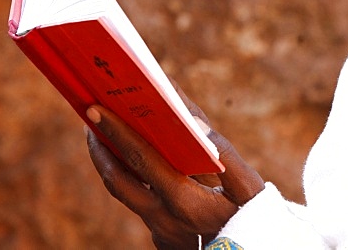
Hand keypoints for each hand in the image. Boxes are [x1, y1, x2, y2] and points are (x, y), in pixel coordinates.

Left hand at [86, 98, 263, 248]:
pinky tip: (143, 165)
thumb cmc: (256, 220)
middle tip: (90, 120)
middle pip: (118, 182)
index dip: (117, 133)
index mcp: (185, 201)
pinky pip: (143, 205)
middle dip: (100, 149)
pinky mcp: (163, 238)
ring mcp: (160, 231)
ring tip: (108, 138)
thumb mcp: (249, 188)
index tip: (97, 110)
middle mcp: (164, 219)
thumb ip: (223, 154)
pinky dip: (137, 180)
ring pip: (126, 195)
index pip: (142, 160)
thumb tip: (193, 124)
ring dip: (113, 165)